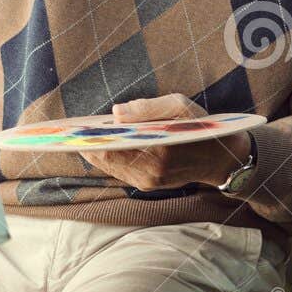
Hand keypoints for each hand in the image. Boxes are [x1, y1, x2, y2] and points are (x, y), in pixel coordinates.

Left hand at [81, 94, 252, 191]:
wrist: (225, 159)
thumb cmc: (202, 126)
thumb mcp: (180, 106)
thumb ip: (147, 108)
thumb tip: (116, 113)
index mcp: (158, 150)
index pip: (111, 146)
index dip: (88, 138)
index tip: (69, 129)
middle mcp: (151, 171)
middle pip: (104, 158)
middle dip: (86, 144)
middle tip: (67, 132)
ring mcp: (149, 182)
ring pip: (109, 166)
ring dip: (94, 151)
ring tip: (77, 136)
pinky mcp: (149, 185)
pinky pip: (119, 171)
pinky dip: (107, 158)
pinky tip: (97, 145)